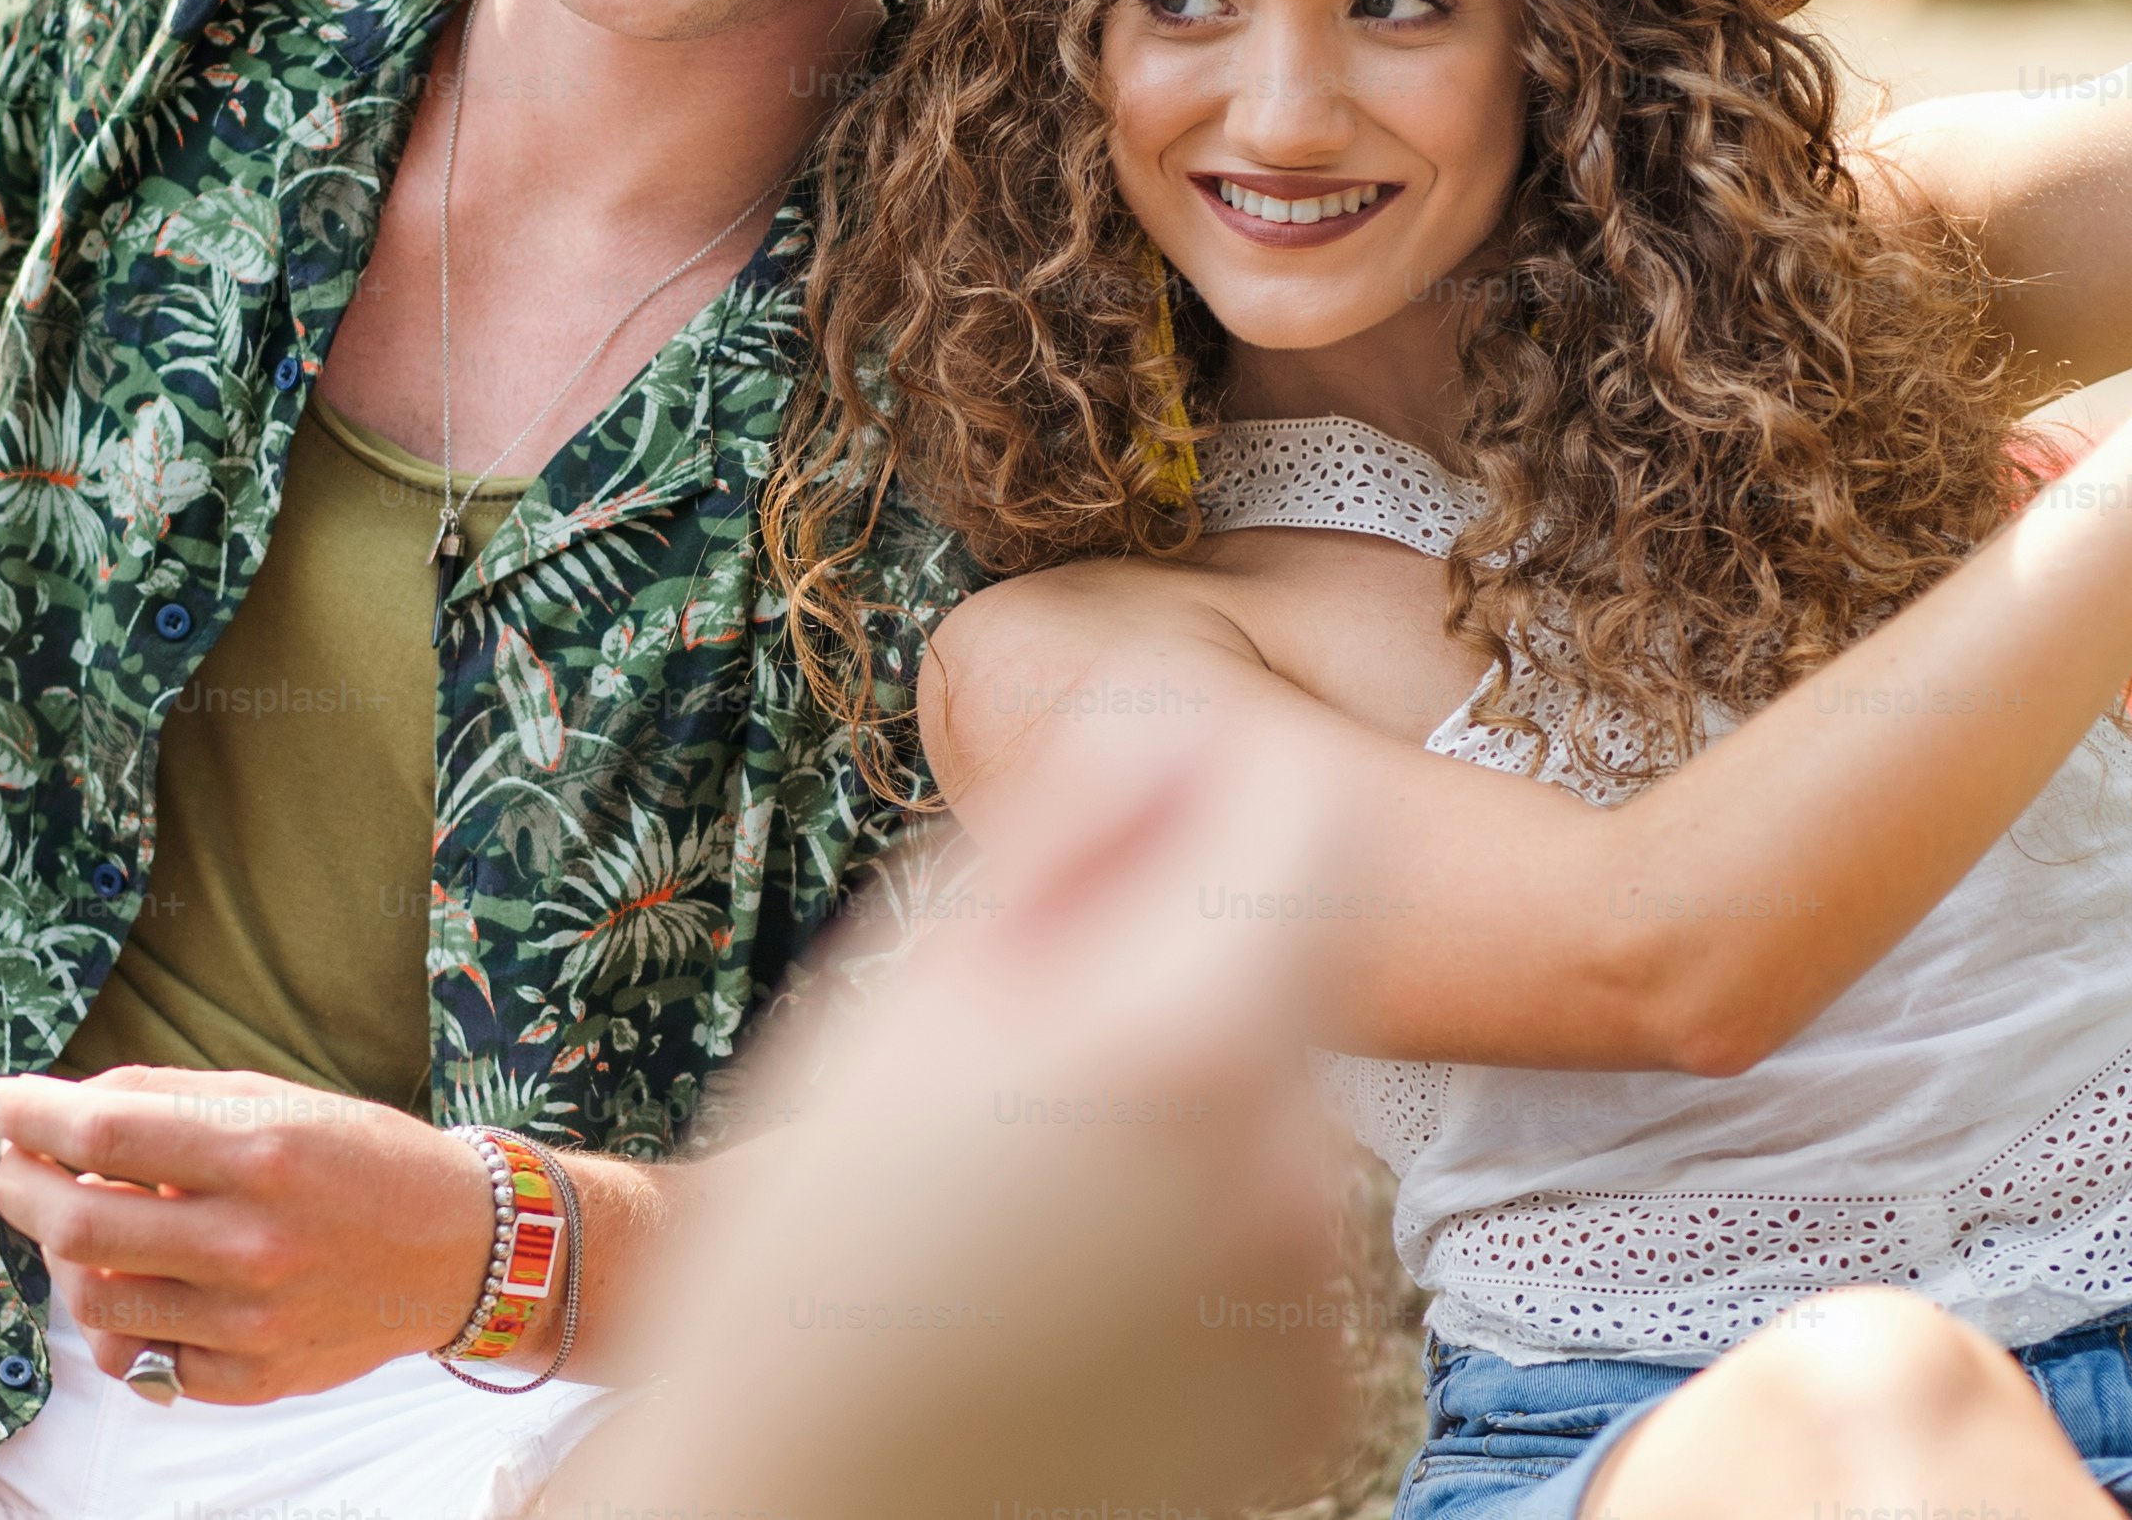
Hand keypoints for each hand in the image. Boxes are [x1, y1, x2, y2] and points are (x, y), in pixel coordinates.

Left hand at [0, 1066, 492, 1404]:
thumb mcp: (279, 1100)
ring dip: (63, 1256)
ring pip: (94, 1300)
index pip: (105, 1128)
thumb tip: (67, 1108)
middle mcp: (252, 1241)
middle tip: (13, 1165)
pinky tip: (143, 1281)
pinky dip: (122, 1318)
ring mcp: (248, 1322)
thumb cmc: (363, 1158)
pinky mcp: (249, 1380)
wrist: (460, 1249)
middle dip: (19, 1187)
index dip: (30, 1113)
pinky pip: (141, 1357)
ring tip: (84, 1224)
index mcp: (263, 1151)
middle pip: (78, 1221)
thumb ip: (172, 1102)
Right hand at [551, 731, 1349, 1519]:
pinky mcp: (1316, 1398)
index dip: (1219, 788)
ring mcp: (1322, 1299)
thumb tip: (1172, 733)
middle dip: (1163, 979)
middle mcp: (1301, 1169)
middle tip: (993, 1081)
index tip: (1127, 824)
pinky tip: (1064, 1311)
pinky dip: (1193, 1248)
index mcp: (1190, 1047)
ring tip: (1013, 1217)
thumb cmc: (809, 1274)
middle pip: (1278, 975)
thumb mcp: (905, 1006)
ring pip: (1272, 1111)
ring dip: (1176, 1121)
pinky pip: (1275, 1250)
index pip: (1310, 816)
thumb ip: (1063, 839)